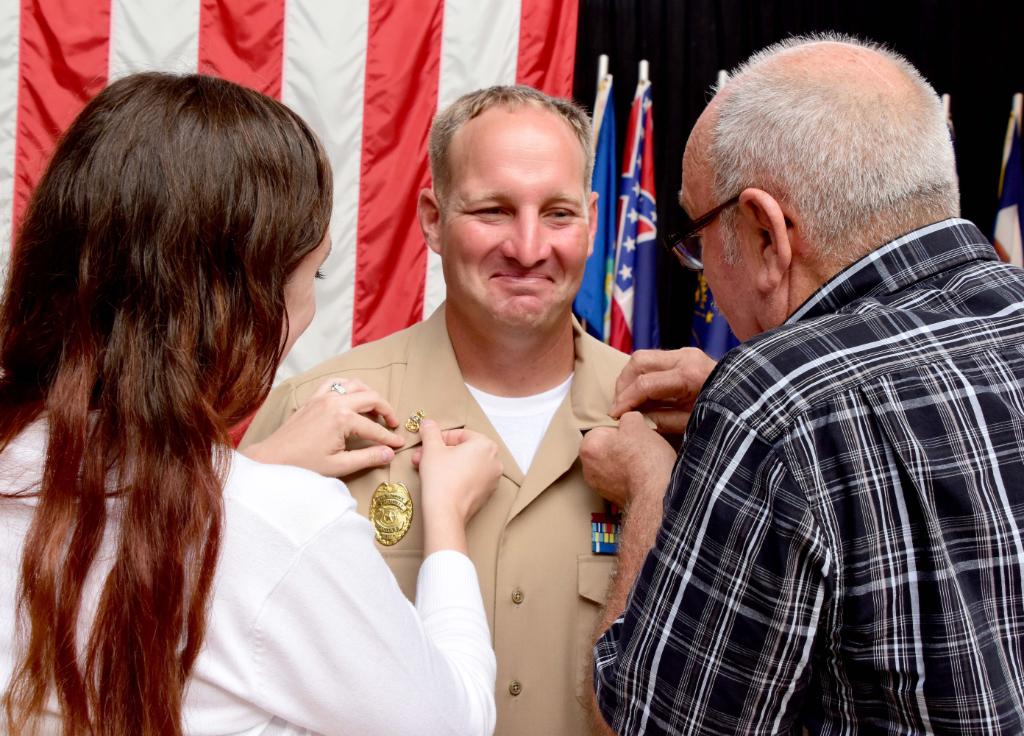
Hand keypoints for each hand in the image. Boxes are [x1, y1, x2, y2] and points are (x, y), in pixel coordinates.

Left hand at [242, 378, 403, 476]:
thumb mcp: (339, 466)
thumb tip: (389, 454)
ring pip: (355, 385)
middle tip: (392, 425)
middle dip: (386, 410)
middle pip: (371, 398)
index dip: (389, 437)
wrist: (272, 459)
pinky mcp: (313, 398)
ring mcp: (322, 396)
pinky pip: (335, 383)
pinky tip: (351, 398)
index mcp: (342, 418)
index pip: (374, 428)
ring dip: (369, 395)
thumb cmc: (303, 465)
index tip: (400, 444)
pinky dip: (348, 387)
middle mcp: (334, 401)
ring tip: (376, 411)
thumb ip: (368, 458)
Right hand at [413, 420, 501, 553]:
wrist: (446, 512)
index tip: (426, 444)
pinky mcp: (487, 493)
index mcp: (485, 444)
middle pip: (462, 450)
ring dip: (446, 464)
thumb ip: (430, 432)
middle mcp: (494, 460)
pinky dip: (456, 477)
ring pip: (465, 464)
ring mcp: (493, 478)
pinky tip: (440, 481)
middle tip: (423, 457)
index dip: (438, 439)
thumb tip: (428, 423)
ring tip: (427, 469)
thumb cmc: (441, 478)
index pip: (459, 435)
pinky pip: (470, 478)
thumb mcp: (431, 448)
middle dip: (440, 453)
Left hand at [580, 412, 675, 507]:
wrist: (657, 496)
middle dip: (620, 446)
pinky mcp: (611, 498)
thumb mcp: (638, 425)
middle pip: (605, 448)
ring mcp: (598, 486)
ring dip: (625, 462)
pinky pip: (618, 480)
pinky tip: (642, 476)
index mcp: (589, 446)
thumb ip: (627, 417)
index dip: (620, 429)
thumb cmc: (645, 459)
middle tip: (640, 447)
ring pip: (612, 465)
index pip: (601, 429)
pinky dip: (628, 477)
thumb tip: (627, 420)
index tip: (633, 433)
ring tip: (643, 462)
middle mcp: (587, 468)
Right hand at [610, 348, 716, 433]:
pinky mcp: (686, 354)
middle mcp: (685, 357)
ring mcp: (686, 352)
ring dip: (629, 377)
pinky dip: (641, 374)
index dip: (625, 401)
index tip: (614, 416)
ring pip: (643, 356)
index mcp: (689, 375)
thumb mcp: (693, 423)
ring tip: (626, 399)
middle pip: (638, 361)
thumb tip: (635, 419)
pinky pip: (654, 359)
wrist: (751, 399)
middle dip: (623, 384)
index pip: (644, 384)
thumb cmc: (726, 414)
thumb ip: (662, 420)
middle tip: (618, 406)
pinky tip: (640, 392)